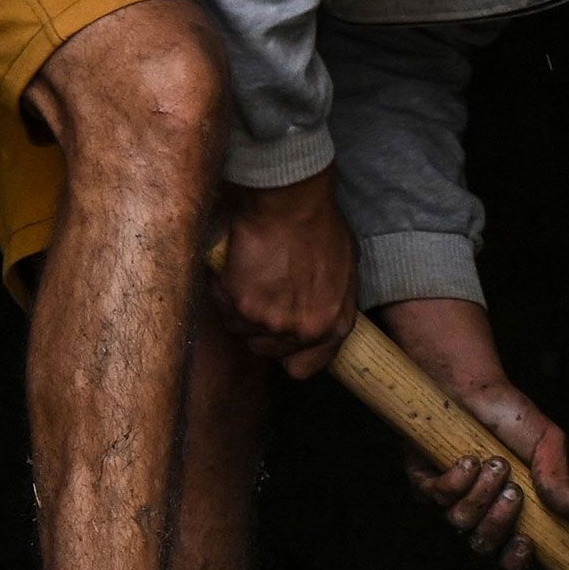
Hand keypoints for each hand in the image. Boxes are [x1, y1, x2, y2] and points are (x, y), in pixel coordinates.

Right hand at [213, 169, 355, 376]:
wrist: (291, 201)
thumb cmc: (321, 225)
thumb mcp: (346, 270)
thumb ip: (332, 303)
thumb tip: (318, 315)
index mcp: (333, 326)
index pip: (304, 368)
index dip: (288, 354)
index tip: (278, 339)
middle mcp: (302, 331)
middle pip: (265, 350)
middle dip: (259, 326)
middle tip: (260, 293)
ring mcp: (270, 320)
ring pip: (239, 328)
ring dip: (239, 306)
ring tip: (249, 273)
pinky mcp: (241, 304)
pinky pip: (222, 306)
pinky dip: (223, 288)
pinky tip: (235, 264)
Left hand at [375, 296, 568, 569]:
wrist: (472, 386)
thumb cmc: (510, 415)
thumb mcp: (545, 443)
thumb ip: (560, 479)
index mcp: (512, 509)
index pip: (511, 555)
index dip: (516, 559)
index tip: (526, 542)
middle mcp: (479, 509)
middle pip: (484, 544)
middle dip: (499, 521)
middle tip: (512, 491)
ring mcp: (450, 498)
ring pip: (460, 522)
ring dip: (479, 494)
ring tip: (492, 462)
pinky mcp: (423, 481)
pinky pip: (435, 497)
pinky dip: (455, 479)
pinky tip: (467, 458)